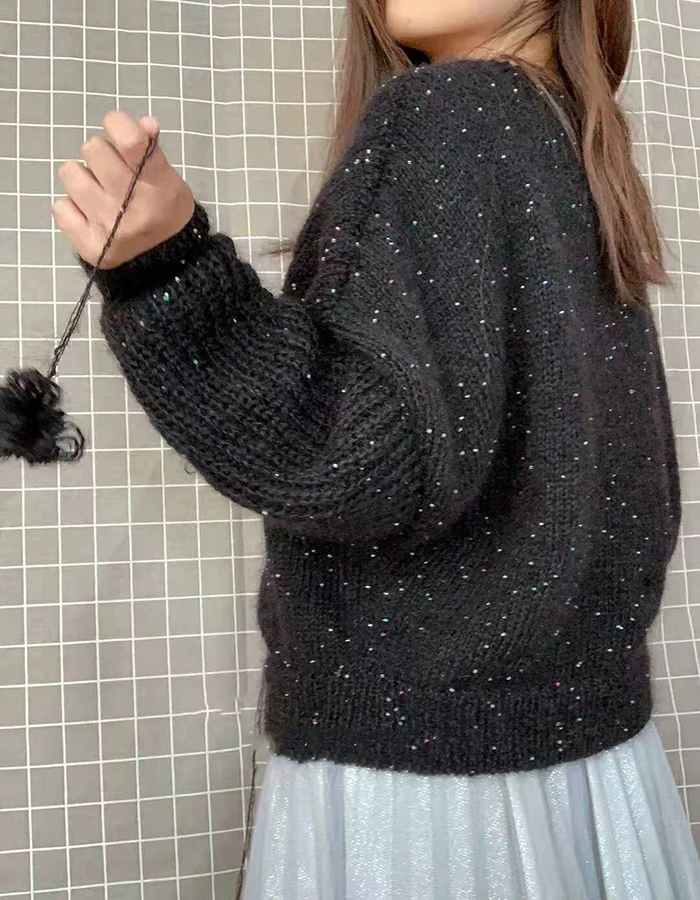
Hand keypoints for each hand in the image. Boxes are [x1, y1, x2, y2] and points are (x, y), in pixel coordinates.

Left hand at [53, 112, 194, 269]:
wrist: (166, 265)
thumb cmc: (166, 212)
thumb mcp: (170, 180)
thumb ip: (152, 150)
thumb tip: (144, 123)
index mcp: (156, 186)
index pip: (128, 140)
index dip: (118, 125)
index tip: (120, 133)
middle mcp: (129, 206)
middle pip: (92, 148)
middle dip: (102, 156)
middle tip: (114, 175)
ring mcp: (106, 226)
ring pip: (70, 173)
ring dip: (84, 179)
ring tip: (100, 194)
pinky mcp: (88, 245)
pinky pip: (60, 205)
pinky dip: (73, 207)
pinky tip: (90, 215)